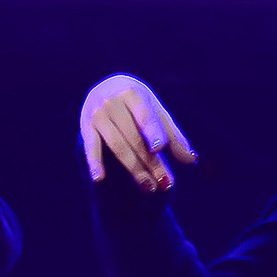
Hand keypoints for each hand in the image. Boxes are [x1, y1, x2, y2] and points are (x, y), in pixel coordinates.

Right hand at [80, 74, 196, 191]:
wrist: (107, 89)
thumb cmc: (140, 104)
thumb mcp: (158, 113)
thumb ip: (173, 136)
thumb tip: (191, 160)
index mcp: (133, 93)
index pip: (145, 116)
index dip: (152, 132)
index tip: (159, 148)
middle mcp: (112, 102)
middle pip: (134, 137)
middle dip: (150, 161)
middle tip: (164, 183)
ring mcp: (97, 114)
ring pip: (117, 145)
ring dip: (133, 168)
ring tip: (149, 187)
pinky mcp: (85, 127)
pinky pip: (90, 147)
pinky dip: (94, 162)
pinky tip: (99, 179)